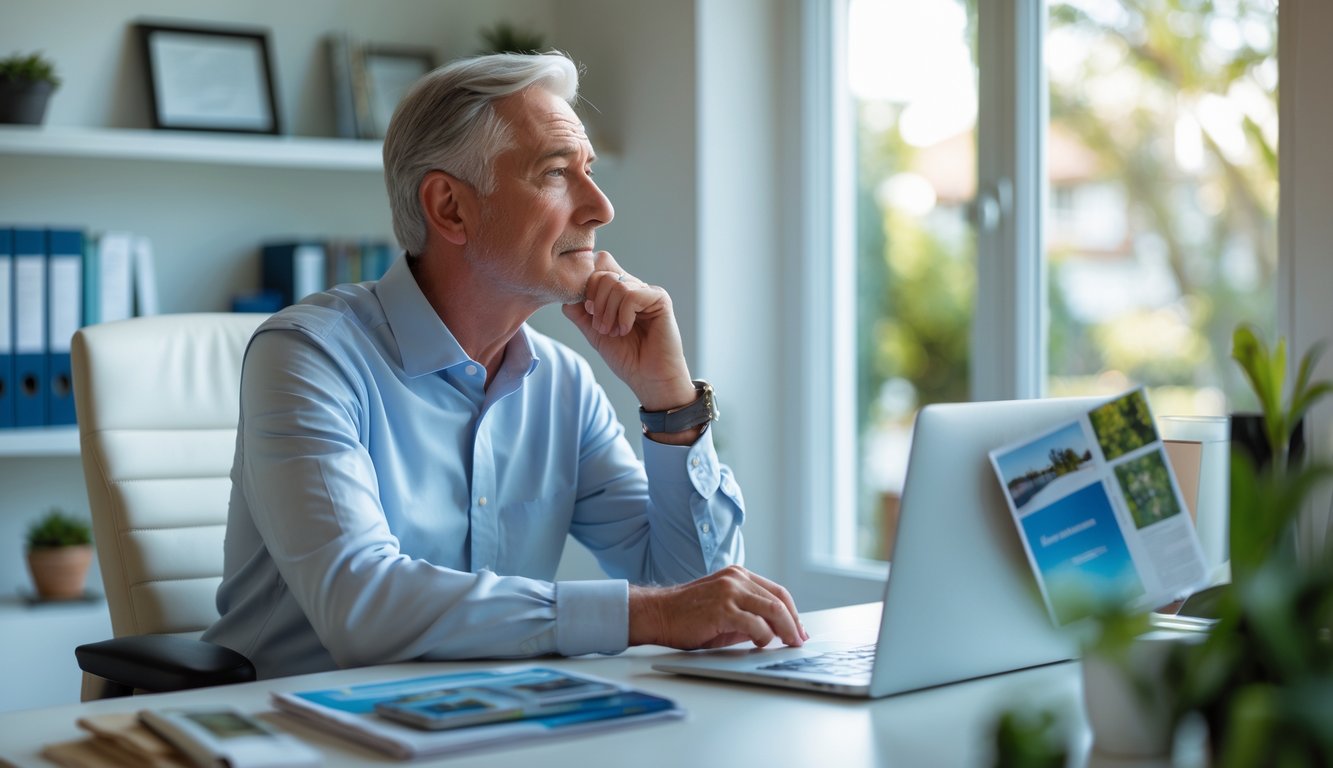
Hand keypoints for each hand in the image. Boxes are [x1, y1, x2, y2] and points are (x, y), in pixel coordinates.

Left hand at [560, 251, 694, 411]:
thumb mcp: (594, 333)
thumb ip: (579, 313)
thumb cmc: (627, 358)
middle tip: (602, 327)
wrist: (649, 379)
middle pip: (603, 275)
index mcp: (620, 293)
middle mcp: (634, 288)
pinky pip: (631, 295)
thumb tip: (566, 295)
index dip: (586, 289)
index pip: (597, 270)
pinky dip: (623, 316)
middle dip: (596, 303)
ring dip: (608, 313)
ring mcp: (648, 292)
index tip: (589, 313)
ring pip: (616, 284)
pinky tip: (627, 330)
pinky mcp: (660, 299)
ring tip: (614, 332)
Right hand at [628, 566, 808, 649]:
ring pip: (772, 609)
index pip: (776, 591)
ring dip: (785, 630)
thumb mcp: (723, 609)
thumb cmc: (687, 614)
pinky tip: (761, 643)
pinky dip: (764, 636)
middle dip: (793, 623)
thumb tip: (773, 631)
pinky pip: (756, 624)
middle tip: (798, 640)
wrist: (657, 613)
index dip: (792, 612)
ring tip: (786, 644)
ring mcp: (729, 592)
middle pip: (778, 599)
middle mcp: (736, 579)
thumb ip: (747, 614)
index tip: (798, 629)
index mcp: (737, 575)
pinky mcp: (722, 609)